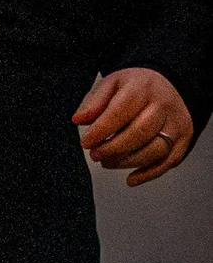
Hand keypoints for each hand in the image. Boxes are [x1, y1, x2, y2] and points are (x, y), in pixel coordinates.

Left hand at [75, 66, 195, 184]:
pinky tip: (131, 178)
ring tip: (108, 162)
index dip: (100, 131)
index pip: (119, 113)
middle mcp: (163, 106)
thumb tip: (79, 119)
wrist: (169, 84)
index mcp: (142, 89)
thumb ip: (94, 102)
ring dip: (126, 162)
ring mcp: (176, 123)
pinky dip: (148, 174)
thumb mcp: (112, 84)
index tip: (86, 142)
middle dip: (112, 149)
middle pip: (139, 133)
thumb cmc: (139, 86)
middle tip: (96, 154)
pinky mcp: (183, 139)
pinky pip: (168, 162)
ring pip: (154, 150)